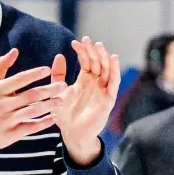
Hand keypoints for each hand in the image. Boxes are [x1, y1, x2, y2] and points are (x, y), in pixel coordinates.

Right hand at [0, 48, 65, 158]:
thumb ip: (1, 66)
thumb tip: (15, 50)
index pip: (19, 79)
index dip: (34, 74)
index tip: (48, 70)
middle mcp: (2, 104)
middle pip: (30, 95)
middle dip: (48, 90)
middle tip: (63, 86)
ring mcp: (7, 120)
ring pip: (32, 111)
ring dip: (49, 106)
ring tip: (61, 101)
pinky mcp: (11, 134)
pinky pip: (30, 128)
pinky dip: (43, 123)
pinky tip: (52, 119)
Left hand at [50, 37, 120, 164]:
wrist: (71, 135)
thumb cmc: (65, 115)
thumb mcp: (58, 91)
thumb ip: (58, 75)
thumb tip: (60, 55)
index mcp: (85, 80)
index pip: (87, 61)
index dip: (82, 51)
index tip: (74, 42)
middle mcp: (96, 83)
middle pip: (98, 62)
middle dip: (93, 50)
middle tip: (87, 39)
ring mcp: (103, 90)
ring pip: (107, 69)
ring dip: (104, 56)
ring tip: (99, 45)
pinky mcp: (108, 99)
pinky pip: (114, 83)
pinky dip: (115, 70)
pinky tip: (113, 58)